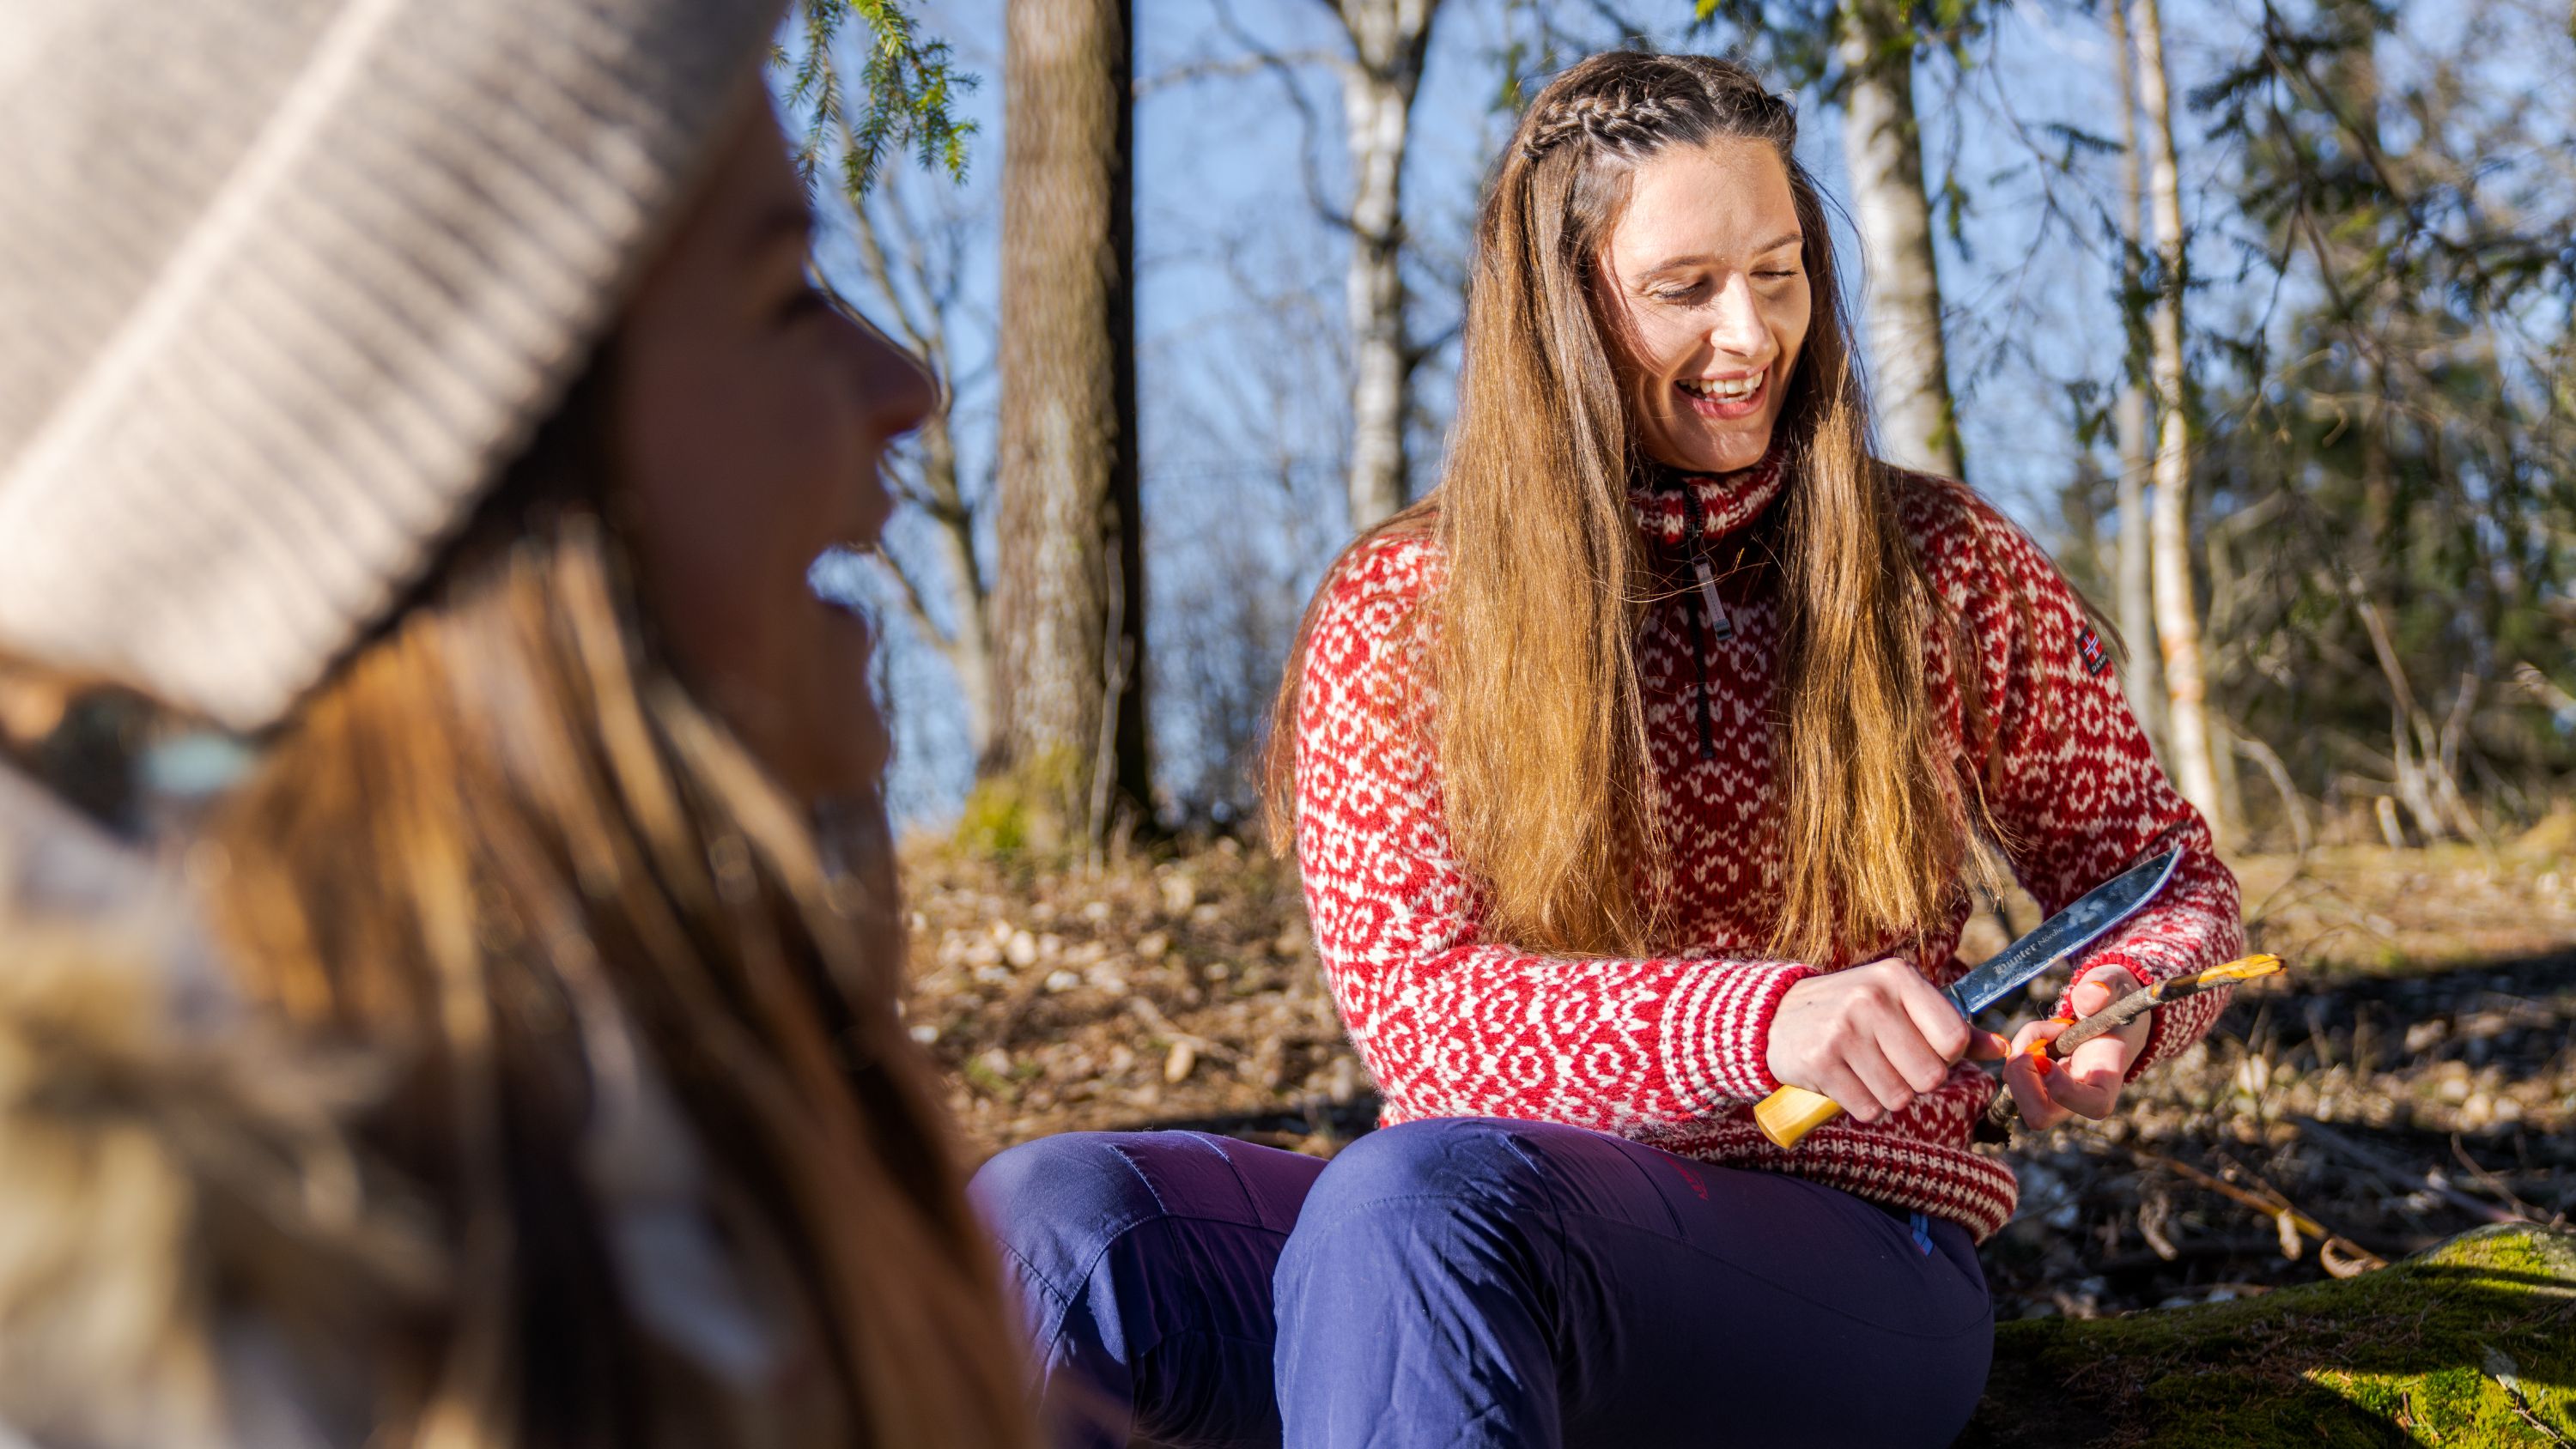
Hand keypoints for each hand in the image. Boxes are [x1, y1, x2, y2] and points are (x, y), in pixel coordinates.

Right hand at [1767, 958, 2009, 1123]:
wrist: (1776, 1016)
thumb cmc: (1853, 1012)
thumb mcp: (1900, 1004)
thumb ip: (1952, 1026)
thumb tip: (2007, 1050)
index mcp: (1898, 977)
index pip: (1954, 1039)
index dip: (1943, 1056)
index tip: (1920, 1049)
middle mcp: (1871, 997)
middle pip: (1930, 1076)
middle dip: (1914, 1081)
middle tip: (1889, 1064)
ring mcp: (1843, 1029)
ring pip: (1899, 1098)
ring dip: (1886, 1096)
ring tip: (1864, 1072)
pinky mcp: (1820, 1061)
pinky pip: (1867, 1109)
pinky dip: (1860, 1105)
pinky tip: (1844, 1081)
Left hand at [2001, 964, 2150, 1128]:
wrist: (2108, 1009)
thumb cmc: (2113, 999)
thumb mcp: (2113, 984)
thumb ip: (2104, 987)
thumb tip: (2090, 995)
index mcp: (2109, 1077)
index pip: (2094, 1106)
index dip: (2064, 1089)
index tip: (2047, 1059)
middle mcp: (2081, 1095)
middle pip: (2040, 1117)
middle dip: (2023, 1078)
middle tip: (2034, 1045)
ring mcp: (2057, 1093)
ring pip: (2018, 1097)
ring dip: (2018, 1059)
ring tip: (2042, 1031)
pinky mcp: (2039, 1084)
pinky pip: (2014, 1077)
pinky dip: (2016, 1053)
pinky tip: (2038, 1035)